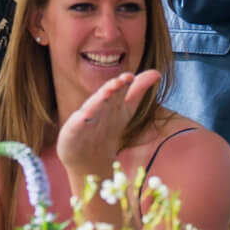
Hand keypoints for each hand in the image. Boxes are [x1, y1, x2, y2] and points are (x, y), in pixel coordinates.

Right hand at [56, 69, 160, 190]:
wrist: (89, 157)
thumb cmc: (107, 126)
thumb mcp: (125, 109)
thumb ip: (138, 90)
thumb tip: (157, 73)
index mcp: (110, 102)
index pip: (118, 90)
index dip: (123, 83)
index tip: (130, 77)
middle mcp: (97, 108)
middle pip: (105, 97)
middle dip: (111, 89)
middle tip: (120, 81)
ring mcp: (84, 120)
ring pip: (92, 108)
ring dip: (99, 100)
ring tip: (107, 92)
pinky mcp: (73, 133)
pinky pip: (76, 127)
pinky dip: (80, 121)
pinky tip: (83, 116)